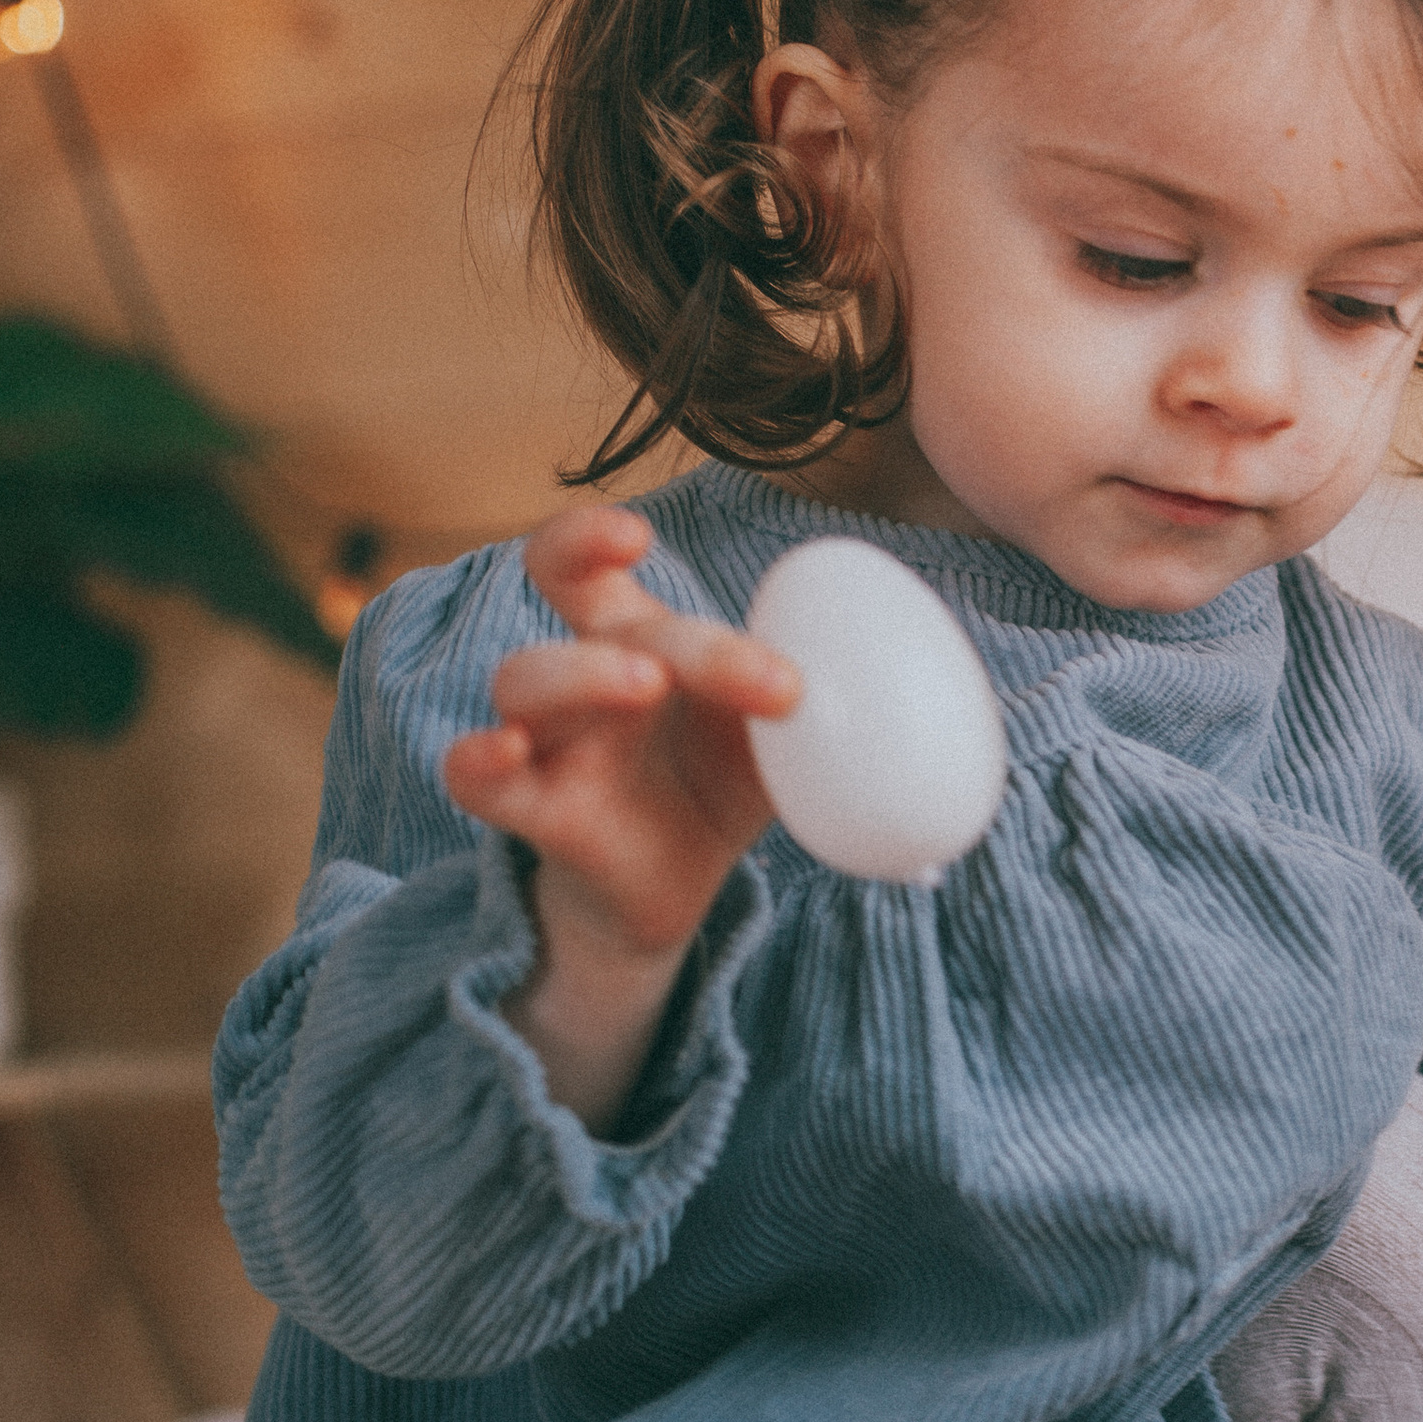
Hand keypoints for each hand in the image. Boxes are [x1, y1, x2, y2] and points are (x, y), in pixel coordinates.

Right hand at [441, 506, 798, 1127]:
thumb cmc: (721, 783)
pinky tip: (503, 753)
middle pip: (587, 620)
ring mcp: (551, 742)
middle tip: (759, 680)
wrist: (676, 889)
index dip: (590, 533)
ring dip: (579, 674)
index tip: (639, 532)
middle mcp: (583, 676)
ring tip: (644, 690)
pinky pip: (473, 776)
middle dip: (670, 634)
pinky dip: (479, 760)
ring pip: (522, 678)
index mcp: (636, 638)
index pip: (584, 562)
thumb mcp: (783, 734)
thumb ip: (837, 697)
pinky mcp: (535, 813)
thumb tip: (949, 689)